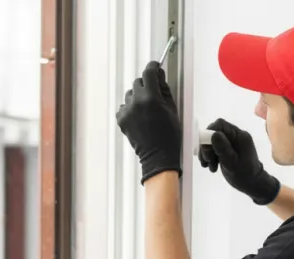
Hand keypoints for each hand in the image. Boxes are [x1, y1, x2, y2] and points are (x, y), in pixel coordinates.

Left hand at [116, 61, 181, 184]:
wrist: (158, 156)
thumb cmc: (169, 135)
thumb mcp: (172, 110)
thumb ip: (164, 90)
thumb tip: (159, 76)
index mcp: (151, 98)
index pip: (149, 72)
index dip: (152, 67)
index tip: (155, 67)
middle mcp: (137, 102)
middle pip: (138, 82)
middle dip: (146, 85)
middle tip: (153, 95)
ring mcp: (127, 111)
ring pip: (130, 94)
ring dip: (137, 97)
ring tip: (146, 110)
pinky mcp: (121, 120)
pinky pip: (124, 107)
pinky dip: (130, 109)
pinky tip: (139, 117)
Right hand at [198, 119, 279, 204]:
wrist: (253, 184)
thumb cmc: (244, 175)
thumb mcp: (232, 163)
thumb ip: (223, 148)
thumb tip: (213, 134)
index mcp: (239, 136)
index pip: (220, 125)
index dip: (208, 134)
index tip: (205, 149)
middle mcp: (236, 136)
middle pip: (214, 133)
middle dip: (207, 147)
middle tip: (207, 161)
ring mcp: (232, 142)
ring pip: (213, 141)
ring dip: (207, 153)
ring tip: (209, 166)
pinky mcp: (229, 149)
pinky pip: (215, 147)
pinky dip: (211, 156)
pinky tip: (211, 166)